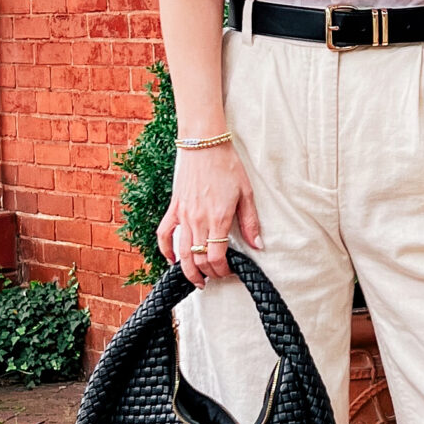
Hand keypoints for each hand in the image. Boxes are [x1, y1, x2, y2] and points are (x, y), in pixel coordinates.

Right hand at [158, 145, 262, 286]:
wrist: (204, 144)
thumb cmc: (227, 166)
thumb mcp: (246, 193)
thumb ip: (250, 222)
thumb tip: (258, 245)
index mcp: (219, 217)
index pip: (217, 257)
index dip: (222, 270)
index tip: (229, 271)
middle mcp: (199, 220)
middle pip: (199, 259)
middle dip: (208, 274)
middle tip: (215, 278)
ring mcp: (184, 215)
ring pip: (182, 252)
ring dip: (188, 270)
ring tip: (197, 280)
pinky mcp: (174, 208)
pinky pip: (164, 234)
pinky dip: (166, 250)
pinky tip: (172, 260)